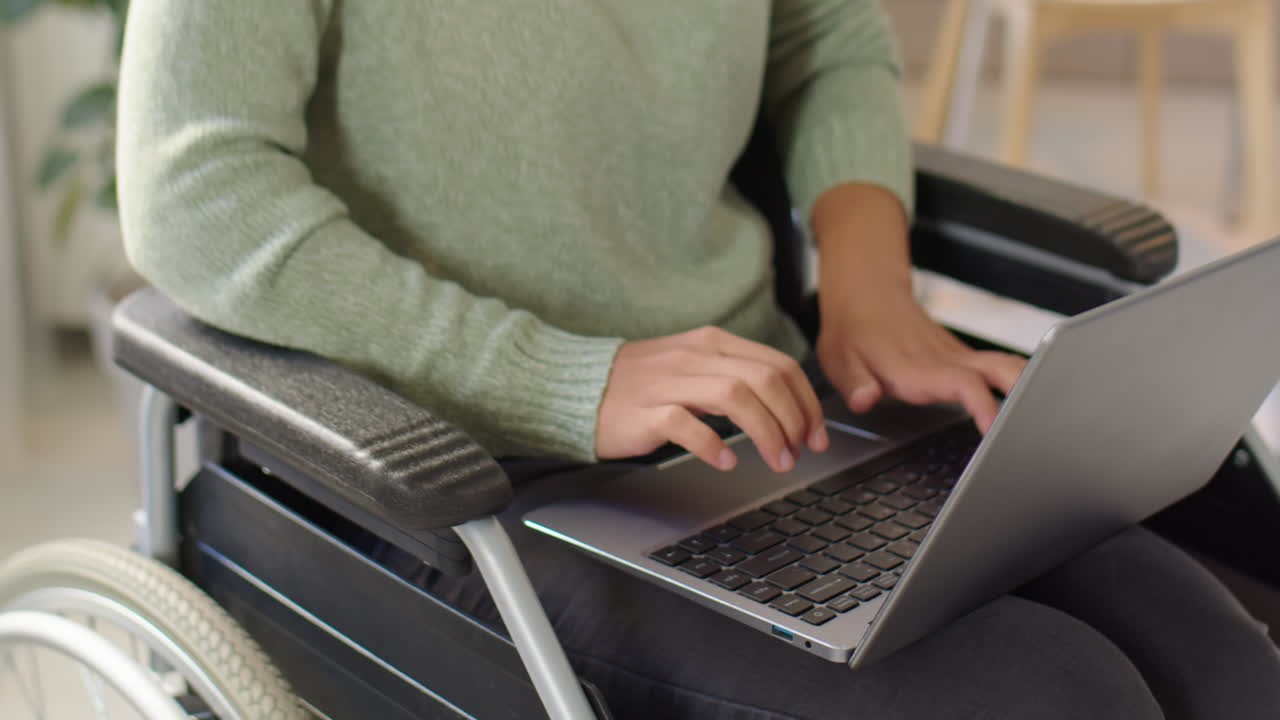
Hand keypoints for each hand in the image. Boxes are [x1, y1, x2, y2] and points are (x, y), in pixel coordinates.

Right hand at [596, 326, 828, 471]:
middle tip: (802, 451)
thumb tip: (785, 409)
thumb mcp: (692, 369)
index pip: (778, 364)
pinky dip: (714, 445)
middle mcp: (694, 357)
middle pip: (765, 379)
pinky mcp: (645, 411)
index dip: (807, 402)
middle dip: (794, 419)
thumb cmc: (639, 385)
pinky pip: (687, 424)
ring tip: (778, 460)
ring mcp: (668, 382)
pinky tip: (727, 462)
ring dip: (767, 432)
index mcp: (711, 343)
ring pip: (736, 396)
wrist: (576, 387)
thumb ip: (734, 378)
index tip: (816, 433)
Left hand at [817, 284, 1026, 433]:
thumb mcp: (839, 360)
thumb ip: (855, 383)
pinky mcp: (962, 356)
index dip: (982, 405)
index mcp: (915, 366)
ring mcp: (957, 355)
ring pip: (1006, 365)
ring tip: (1046, 419)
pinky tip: (1029, 406)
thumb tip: (865, 399)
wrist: (864, 295)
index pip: (961, 384)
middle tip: (1039, 425)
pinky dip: (1020, 384)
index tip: (994, 429)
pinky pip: (999, 366)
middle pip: (1001, 369)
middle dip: (1026, 393)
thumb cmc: (852, 332)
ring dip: (1030, 386)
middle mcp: (944, 359)